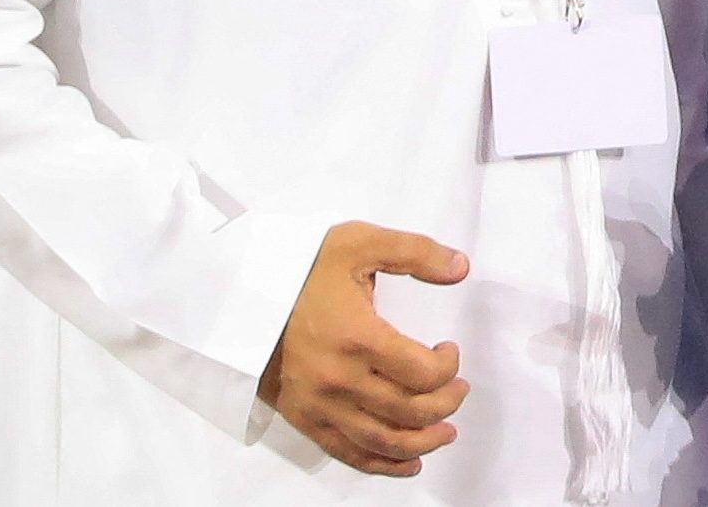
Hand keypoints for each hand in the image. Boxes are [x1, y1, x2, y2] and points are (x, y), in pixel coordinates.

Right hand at [260, 220, 471, 475]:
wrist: (246, 294)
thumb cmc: (306, 269)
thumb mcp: (361, 243)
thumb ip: (416, 252)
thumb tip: (461, 267)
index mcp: (358, 337)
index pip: (423, 373)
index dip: (449, 367)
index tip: (449, 351)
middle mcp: (339, 379)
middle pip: (409, 411)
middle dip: (446, 404)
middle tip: (458, 391)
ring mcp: (319, 404)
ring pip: (383, 440)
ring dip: (423, 442)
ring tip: (446, 432)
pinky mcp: (304, 418)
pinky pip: (347, 452)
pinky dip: (382, 464)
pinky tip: (408, 462)